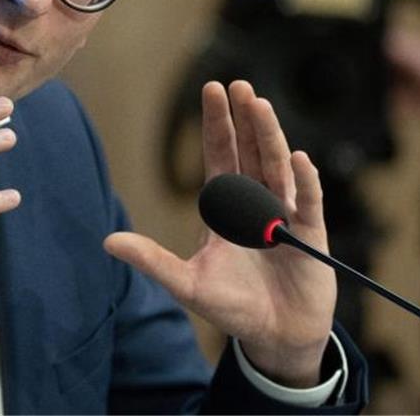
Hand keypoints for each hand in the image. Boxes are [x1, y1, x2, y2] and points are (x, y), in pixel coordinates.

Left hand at [104, 81, 334, 386]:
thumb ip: (152, 261)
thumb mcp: (186, 283)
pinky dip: (306, 182)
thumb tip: (108, 242)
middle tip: (238, 84)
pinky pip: (309, 204)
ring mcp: (285, 215)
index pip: (221, 154)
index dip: (217, 123)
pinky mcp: (310, 236)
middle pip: (250, 150)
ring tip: (260, 105)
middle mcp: (256, 202)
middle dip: (244, 119)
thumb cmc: (232, 306)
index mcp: (226, 205)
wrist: (275, 336)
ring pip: (277, 167)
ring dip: (270, 137)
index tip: (213, 88)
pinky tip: (301, 159)